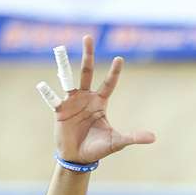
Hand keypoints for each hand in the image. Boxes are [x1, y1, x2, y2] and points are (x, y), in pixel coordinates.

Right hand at [36, 35, 154, 163]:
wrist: (79, 157)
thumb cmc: (98, 148)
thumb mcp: (117, 142)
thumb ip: (133, 137)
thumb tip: (154, 138)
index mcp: (100, 102)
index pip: (109, 83)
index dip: (114, 72)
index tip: (120, 58)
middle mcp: (86, 97)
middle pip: (87, 71)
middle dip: (88, 55)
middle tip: (89, 37)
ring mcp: (71, 102)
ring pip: (67, 78)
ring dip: (63, 64)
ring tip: (58, 48)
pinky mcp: (59, 110)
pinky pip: (53, 99)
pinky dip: (48, 93)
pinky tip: (42, 84)